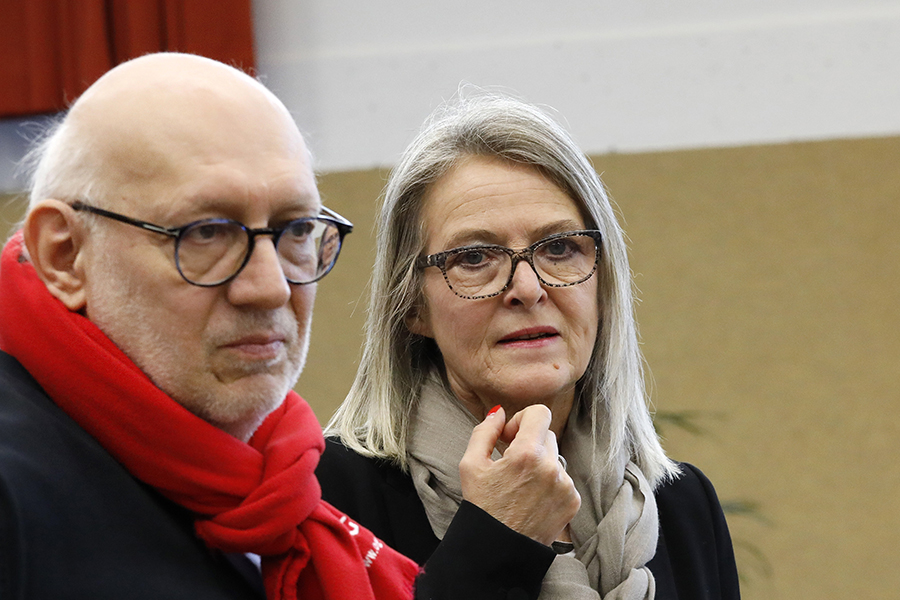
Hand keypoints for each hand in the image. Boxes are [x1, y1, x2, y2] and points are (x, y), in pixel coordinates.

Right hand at [459, 404, 580, 545]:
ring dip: (539, 463)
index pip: (540, 412)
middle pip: (546, 434)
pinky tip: (531, 498)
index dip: (522, 419)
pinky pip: (563, 478)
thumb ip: (485, 431)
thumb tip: (499, 413)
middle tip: (510, 462)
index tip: (510, 437)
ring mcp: (565, 485)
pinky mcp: (573, 501)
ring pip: (554, 457)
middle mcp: (551, 467)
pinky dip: (549, 483)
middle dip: (528, 442)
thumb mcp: (471, 465)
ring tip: (520, 485)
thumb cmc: (482, 508)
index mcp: (527, 454)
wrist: (498, 550)